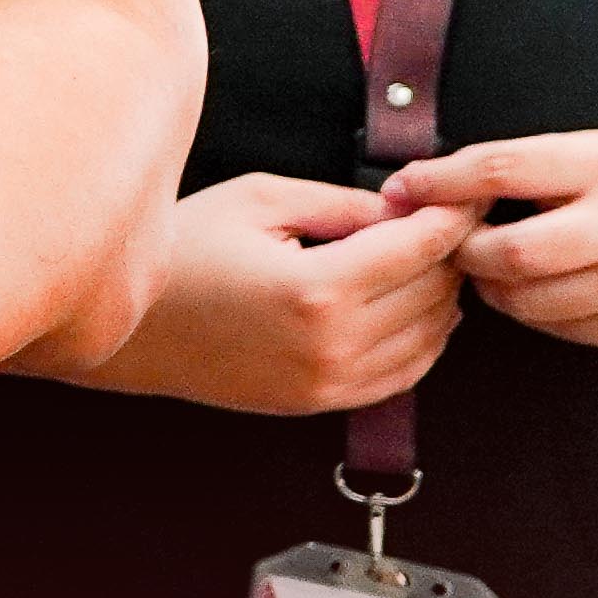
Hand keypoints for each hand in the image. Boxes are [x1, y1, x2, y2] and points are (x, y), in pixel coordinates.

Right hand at [80, 174, 469, 413]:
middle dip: (448, 251)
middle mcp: (332, 344)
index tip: (467, 196)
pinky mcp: (321, 402)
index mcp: (316, 287)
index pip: (420, 248)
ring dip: (440, 294)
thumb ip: (342, 203)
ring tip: (422, 258)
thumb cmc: (183, 252)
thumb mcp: (258, 200)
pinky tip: (408, 305)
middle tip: (441, 219)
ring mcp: (328, 381)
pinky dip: (424, 338)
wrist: (130, 328)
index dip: (453, 216)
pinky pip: (406, 373)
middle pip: (435, 291)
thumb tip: (405, 209)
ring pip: (432, 336)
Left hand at [403, 131, 597, 352]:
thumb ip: (531, 167)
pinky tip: (547, 290)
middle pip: (510, 254)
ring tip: (498, 268)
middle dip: (465, 253)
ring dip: (495, 289)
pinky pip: (565, 331)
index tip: (402, 188)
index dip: (440, 183)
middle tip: (455, 244)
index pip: (502, 170)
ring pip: (530, 303)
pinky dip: (539, 313)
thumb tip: (428, 185)